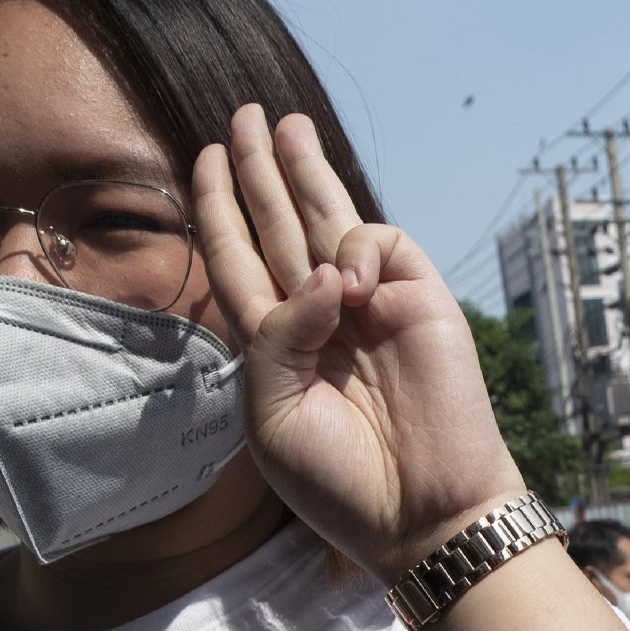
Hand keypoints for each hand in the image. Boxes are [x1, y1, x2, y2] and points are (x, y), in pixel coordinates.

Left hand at [194, 106, 522, 578]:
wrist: (423, 512)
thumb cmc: (341, 482)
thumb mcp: (270, 417)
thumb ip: (273, 340)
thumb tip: (320, 275)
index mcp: (278, 346)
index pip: (240, 261)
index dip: (220, 210)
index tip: (206, 161)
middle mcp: (321, 316)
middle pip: (279, 226)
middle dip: (259, 171)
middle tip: (243, 118)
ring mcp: (371, 305)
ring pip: (327, 218)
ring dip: (304, 169)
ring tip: (283, 125)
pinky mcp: (419, 299)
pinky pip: (378, 242)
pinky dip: (354, 248)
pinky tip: (348, 285)